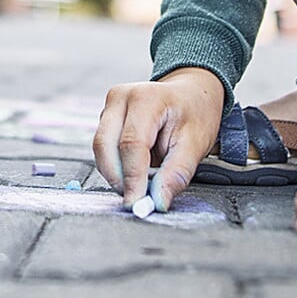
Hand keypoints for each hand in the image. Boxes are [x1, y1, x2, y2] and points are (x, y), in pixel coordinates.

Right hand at [93, 66, 223, 209]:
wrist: (191, 93)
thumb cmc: (196, 114)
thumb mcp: (195, 145)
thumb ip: (176, 175)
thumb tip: (157, 202)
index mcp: (146, 98)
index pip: (131, 144)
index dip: (132, 178)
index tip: (137, 203)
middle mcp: (121, 97)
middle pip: (105, 145)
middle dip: (118, 178)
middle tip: (137, 199)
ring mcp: (110, 105)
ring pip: (100, 149)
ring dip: (116, 173)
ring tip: (143, 182)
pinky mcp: (106, 116)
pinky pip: (103, 148)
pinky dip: (116, 166)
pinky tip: (136, 170)